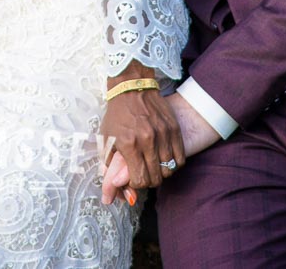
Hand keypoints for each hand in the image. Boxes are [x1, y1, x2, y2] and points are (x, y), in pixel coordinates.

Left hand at [99, 64, 183, 205]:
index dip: (137, 185)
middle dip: (149, 181)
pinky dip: (173, 163)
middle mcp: (147, 140)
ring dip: (161, 173)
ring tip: (154, 166)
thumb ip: (107, 168)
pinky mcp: (173, 129)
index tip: (134, 179)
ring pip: (169, 169)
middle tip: (144, 174)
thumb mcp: (106, 140)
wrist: (132, 87)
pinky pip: (180, 158)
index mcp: (129, 144)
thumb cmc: (117, 115)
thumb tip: (108, 197)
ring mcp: (163, 134)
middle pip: (155, 177)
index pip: (140, 179)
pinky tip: (165, 159)